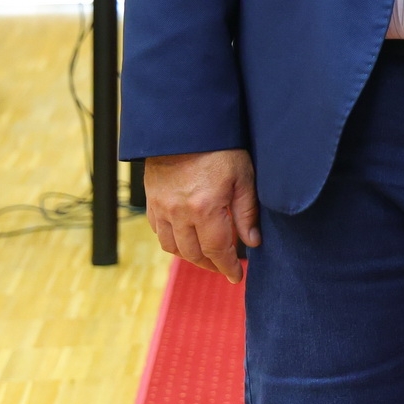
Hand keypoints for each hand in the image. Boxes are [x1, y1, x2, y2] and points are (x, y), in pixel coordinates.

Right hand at [145, 149, 261, 282]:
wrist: (184, 126)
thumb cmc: (219, 147)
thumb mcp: (242, 176)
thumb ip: (246, 212)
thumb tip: (252, 242)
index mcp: (205, 208)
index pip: (217, 250)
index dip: (228, 267)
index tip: (236, 277)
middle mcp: (179, 213)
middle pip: (194, 254)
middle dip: (211, 265)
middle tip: (224, 268)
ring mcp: (162, 208)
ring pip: (173, 247)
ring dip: (190, 257)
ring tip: (207, 258)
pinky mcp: (151, 201)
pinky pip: (159, 232)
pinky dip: (172, 241)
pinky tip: (185, 239)